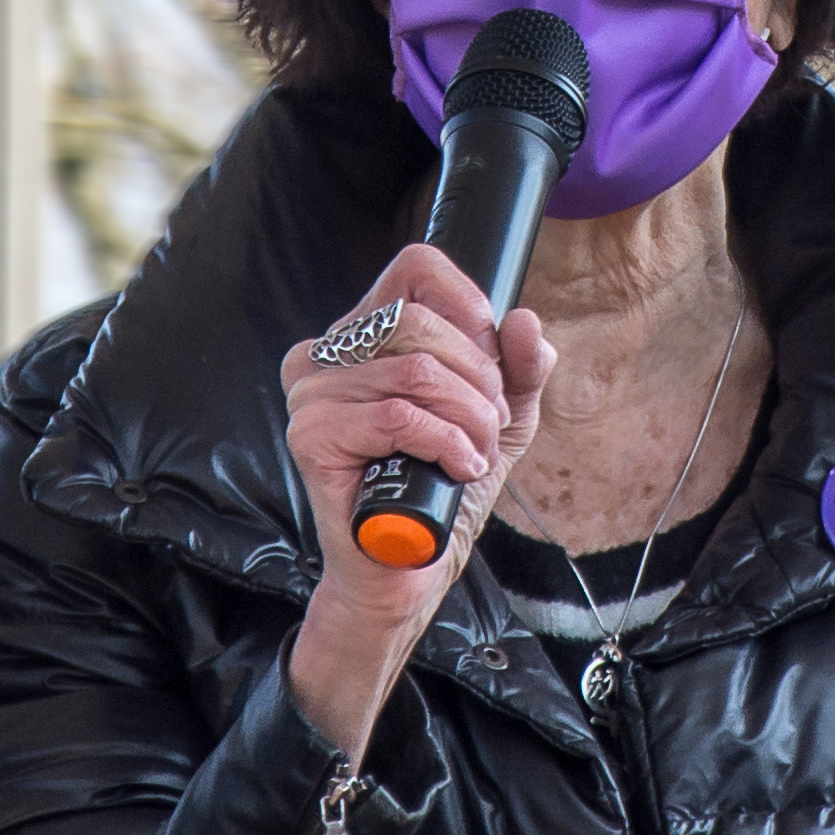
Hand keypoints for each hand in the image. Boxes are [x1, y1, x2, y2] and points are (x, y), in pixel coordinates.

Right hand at [282, 244, 555, 759]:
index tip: (492, 355)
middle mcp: (327, 353)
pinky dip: (445, 443)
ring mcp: (311, 394)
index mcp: (364, 333)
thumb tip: (523, 322)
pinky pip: (397, 416)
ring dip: (468, 419)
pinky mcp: (312, 437)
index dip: (467, 302)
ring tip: (476, 454)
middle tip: (491, 423)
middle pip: (418, 319)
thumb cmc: (443, 485)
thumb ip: (520, 367)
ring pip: (415, 373)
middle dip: (478, 376)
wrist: (410, 567)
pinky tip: (457, 469)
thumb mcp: (499, 417)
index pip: (414, 267)